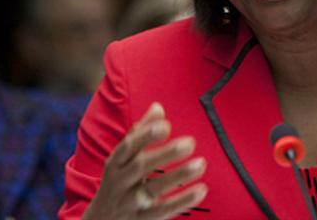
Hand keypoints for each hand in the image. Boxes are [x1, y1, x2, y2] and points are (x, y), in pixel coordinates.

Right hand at [84, 102, 207, 218]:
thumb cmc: (117, 183)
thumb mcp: (121, 159)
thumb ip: (140, 133)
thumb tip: (158, 106)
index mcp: (115, 163)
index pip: (128, 146)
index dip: (146, 135)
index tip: (166, 125)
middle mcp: (119, 182)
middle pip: (141, 167)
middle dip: (165, 154)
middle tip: (191, 142)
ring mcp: (129, 203)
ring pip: (153, 189)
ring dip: (178, 176)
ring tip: (201, 164)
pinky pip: (163, 211)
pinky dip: (182, 201)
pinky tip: (201, 189)